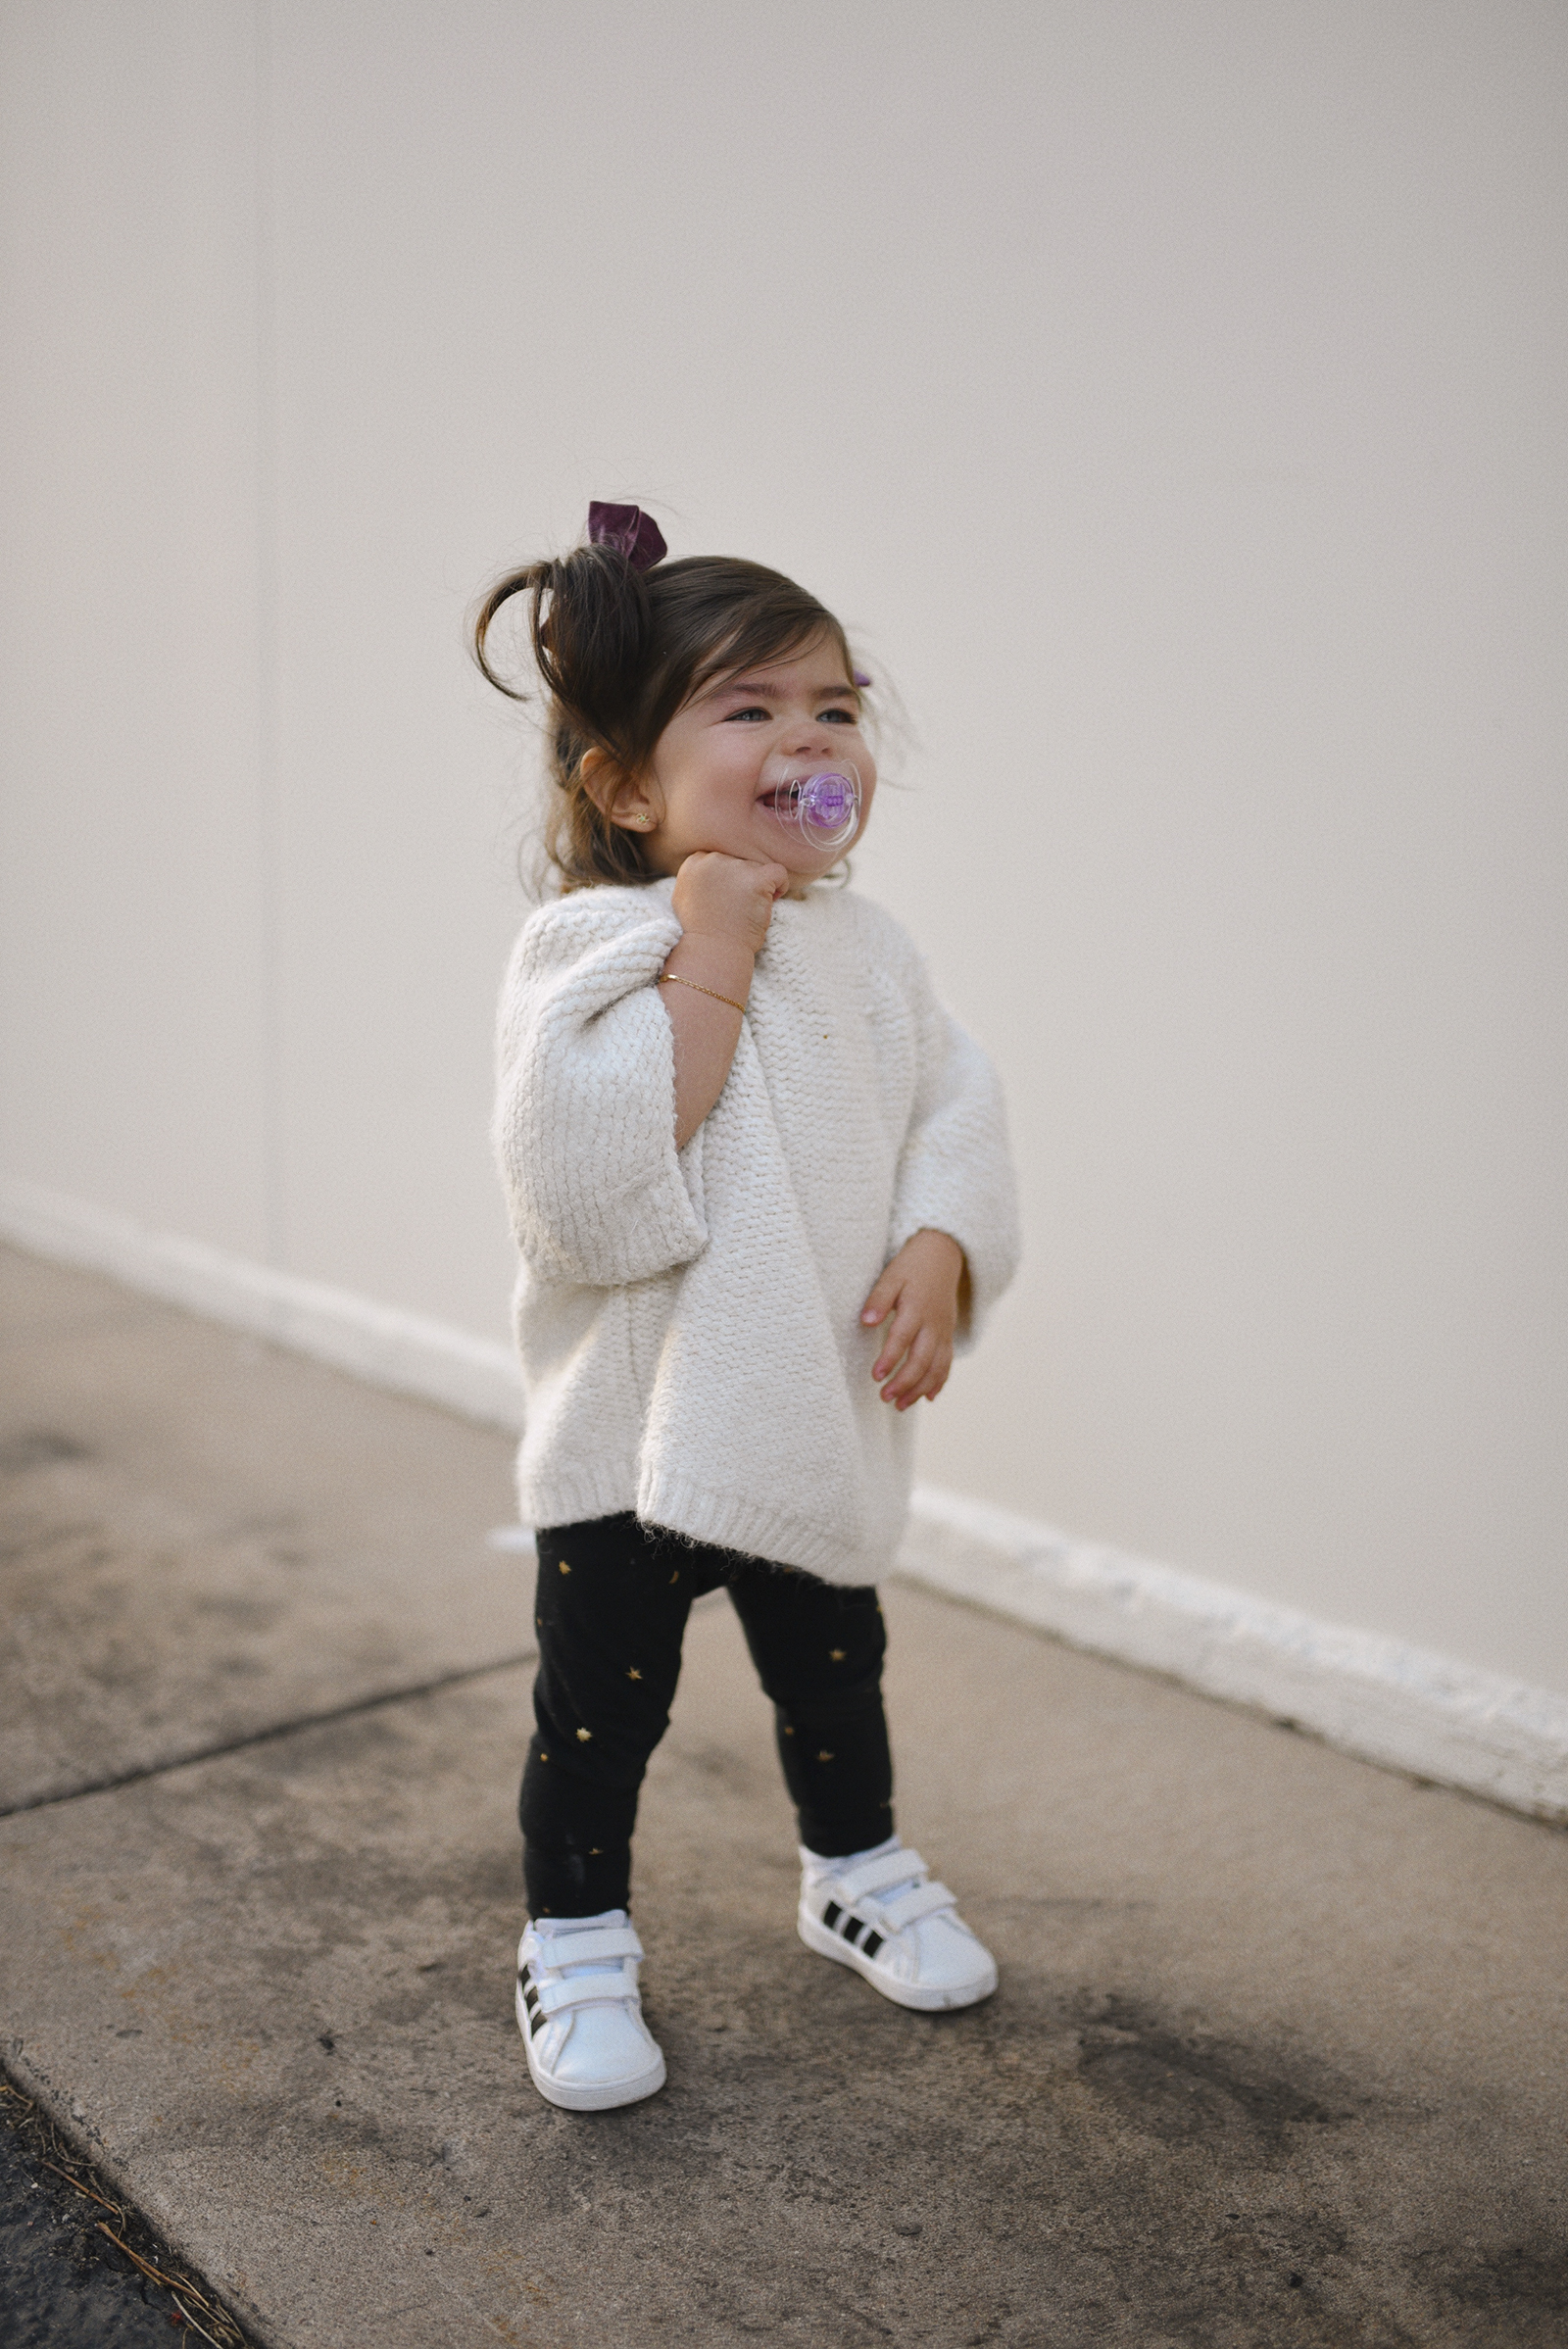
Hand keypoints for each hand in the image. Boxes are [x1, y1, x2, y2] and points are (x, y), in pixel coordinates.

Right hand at [671, 851, 788, 958]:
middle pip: (739, 861)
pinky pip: (778, 873)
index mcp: (694, 863)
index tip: (726, 898)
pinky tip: (773, 900)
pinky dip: (781, 885)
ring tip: (748, 911)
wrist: (713, 951)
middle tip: (738, 908)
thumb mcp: (684, 898)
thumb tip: (708, 868)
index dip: (727, 878)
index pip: (719, 858)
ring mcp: (736, 868)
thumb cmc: (701, 931)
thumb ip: (696, 877)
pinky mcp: (757, 879)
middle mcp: (713, 860)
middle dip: (742, 882)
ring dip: (758, 887)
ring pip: (757, 868)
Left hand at [860, 1229, 965, 1409]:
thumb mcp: (891, 1276)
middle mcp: (933, 1323)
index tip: (876, 1376)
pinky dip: (939, 1381)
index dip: (890, 1358)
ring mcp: (943, 1331)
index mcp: (916, 1307)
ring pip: (936, 1366)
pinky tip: (928, 1398)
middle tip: (885, 1398)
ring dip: (920, 1388)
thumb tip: (866, 1321)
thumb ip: (879, 1299)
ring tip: (901, 1405)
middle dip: (905, 1382)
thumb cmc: (911, 1267)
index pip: (902, 1338)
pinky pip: (947, 1362)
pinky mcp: (948, 1335)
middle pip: (922, 1358)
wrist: (943, 1256)